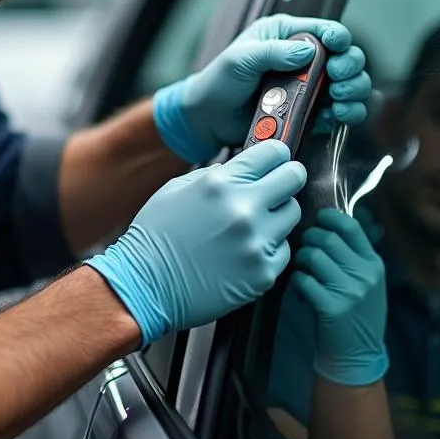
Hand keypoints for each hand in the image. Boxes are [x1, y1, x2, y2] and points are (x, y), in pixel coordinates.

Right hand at [86, 140, 304, 344]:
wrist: (145, 286)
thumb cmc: (156, 236)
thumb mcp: (177, 188)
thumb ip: (216, 174)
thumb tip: (245, 167)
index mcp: (220, 184)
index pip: (274, 152)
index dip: (276, 155)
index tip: (275, 161)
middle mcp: (243, 210)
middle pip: (294, 178)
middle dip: (286, 178)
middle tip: (275, 188)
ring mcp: (256, 243)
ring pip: (292, 214)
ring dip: (276, 216)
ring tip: (251, 225)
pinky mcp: (263, 273)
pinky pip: (283, 250)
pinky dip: (268, 248)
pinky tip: (244, 251)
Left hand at [153, 15, 370, 164]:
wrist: (208, 118)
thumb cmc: (219, 81)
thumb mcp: (241, 58)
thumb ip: (273, 52)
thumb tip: (308, 50)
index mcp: (286, 35)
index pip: (325, 30)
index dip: (338, 37)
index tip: (337, 46)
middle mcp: (303, 59)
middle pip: (345, 57)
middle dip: (349, 66)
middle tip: (337, 77)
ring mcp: (308, 87)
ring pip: (348, 85)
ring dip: (352, 91)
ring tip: (338, 98)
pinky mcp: (310, 112)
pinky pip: (338, 112)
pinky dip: (345, 113)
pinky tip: (336, 115)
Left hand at [293, 208, 387, 386]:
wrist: (358, 354)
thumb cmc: (358, 312)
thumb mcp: (367, 281)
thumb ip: (354, 255)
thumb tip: (332, 222)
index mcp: (374, 264)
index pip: (351, 227)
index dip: (330, 217)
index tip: (320, 218)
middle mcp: (365, 275)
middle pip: (327, 239)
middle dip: (310, 238)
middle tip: (306, 247)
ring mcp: (350, 291)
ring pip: (313, 256)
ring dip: (302, 259)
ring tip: (304, 268)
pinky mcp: (332, 307)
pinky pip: (303, 280)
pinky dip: (298, 281)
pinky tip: (303, 288)